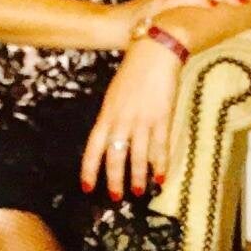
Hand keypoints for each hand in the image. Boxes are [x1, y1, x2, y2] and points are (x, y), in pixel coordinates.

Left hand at [80, 38, 186, 200]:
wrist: (155, 53)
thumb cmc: (133, 72)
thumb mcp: (114, 95)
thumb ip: (112, 117)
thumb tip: (110, 140)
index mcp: (107, 114)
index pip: (93, 147)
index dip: (89, 169)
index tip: (87, 187)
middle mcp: (122, 120)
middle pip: (115, 156)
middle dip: (115, 179)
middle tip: (116, 197)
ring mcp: (142, 120)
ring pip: (138, 155)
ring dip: (138, 176)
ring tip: (140, 191)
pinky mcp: (162, 117)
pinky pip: (160, 146)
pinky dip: (160, 163)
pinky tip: (161, 176)